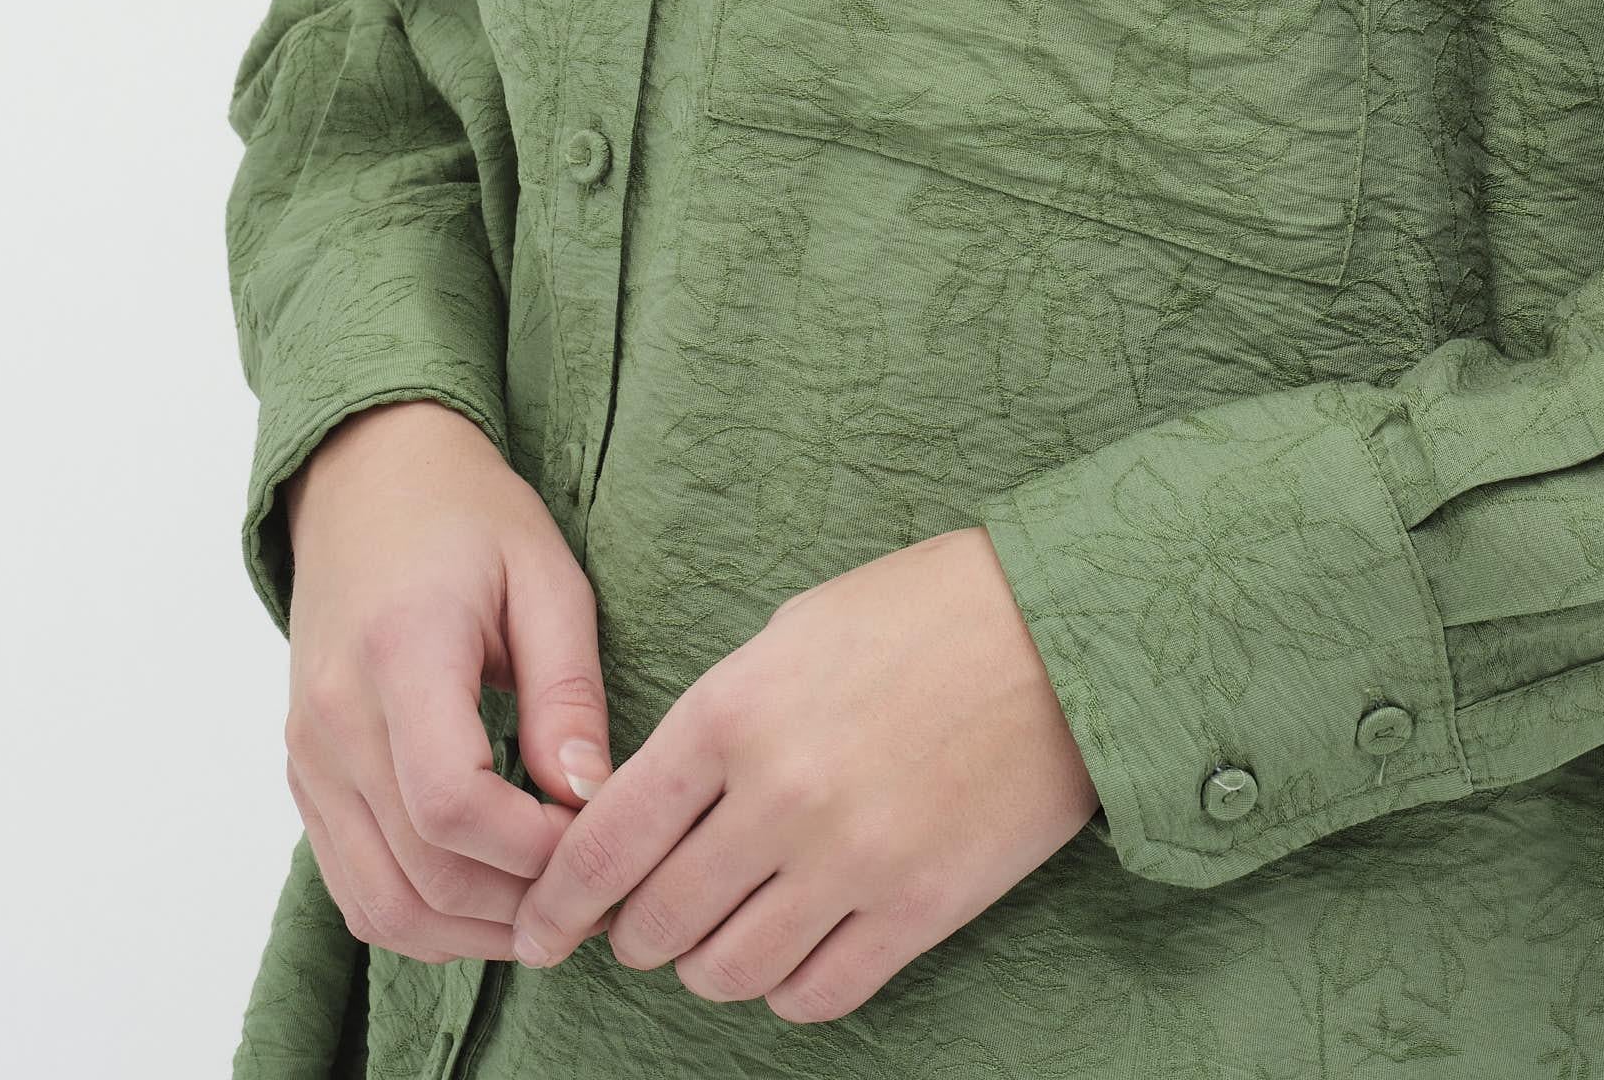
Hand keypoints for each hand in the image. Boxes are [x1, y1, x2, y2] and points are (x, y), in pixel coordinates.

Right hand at [282, 400, 615, 961]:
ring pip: (382, 903)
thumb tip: (589, 798)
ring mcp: (309, 756)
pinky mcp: (306, 778)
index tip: (598, 838)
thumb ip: (567, 690)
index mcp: (399, 653)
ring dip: (472, 932)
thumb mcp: (546, 577)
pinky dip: (424, 918)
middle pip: (419, 870)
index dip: (531, 849)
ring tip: (552, 913)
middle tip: (595, 896)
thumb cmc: (468, 519)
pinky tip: (490, 900)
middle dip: (517, 905)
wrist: (368, 485)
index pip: (451, 802)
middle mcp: (335, 717)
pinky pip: (356, 887)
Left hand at [506, 523, 1098, 1019]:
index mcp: (734, 713)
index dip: (559, 898)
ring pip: (727, 972)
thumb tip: (652, 802)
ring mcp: (852, 862)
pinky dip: (784, 987)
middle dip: (632, 933)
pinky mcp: (917, 909)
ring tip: (716, 935)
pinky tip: (789, 950)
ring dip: (704, 964)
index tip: (542, 924)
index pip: (607, 840)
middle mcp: (781, 797)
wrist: (1060, 628)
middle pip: (657, 920)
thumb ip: (716, 719)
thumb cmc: (921, 610)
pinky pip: (815, 994)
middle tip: (638, 922)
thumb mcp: (792, 631)